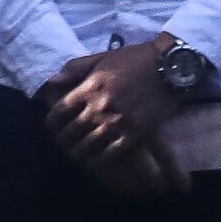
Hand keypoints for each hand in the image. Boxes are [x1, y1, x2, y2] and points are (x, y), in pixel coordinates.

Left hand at [39, 38, 193, 198]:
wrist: (170, 67)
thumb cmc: (134, 59)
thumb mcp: (101, 58)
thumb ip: (75, 68)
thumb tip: (51, 82)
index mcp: (89, 87)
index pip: (59, 112)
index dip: (51, 124)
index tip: (51, 128)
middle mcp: (99, 107)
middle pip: (70, 133)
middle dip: (61, 141)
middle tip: (61, 144)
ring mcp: (116, 122)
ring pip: (87, 147)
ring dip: (76, 154)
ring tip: (73, 155)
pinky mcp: (134, 133)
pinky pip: (110, 154)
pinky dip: (97, 162)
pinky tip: (92, 163)